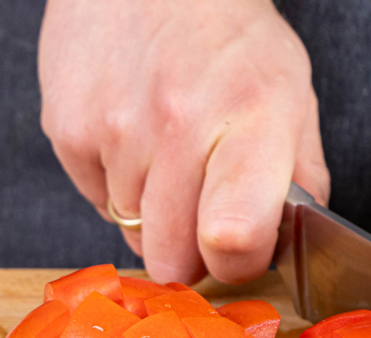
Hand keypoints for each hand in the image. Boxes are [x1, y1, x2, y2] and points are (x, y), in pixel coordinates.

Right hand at [39, 0, 327, 283]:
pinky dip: (119, 185)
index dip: (240, 264)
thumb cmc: (232, 39)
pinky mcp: (67, 129)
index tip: (242, 250)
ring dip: (157, 215)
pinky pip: (97, 201)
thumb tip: (291, 244)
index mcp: (252, 122)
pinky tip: (136, 139)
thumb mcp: (293, 98)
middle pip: (173, 261)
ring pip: (134, 234)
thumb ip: (303, 178)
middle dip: (193, 254)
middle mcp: (180, 127)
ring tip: (172, 157)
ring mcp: (116, 130)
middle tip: (206, 214)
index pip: (235, 239)